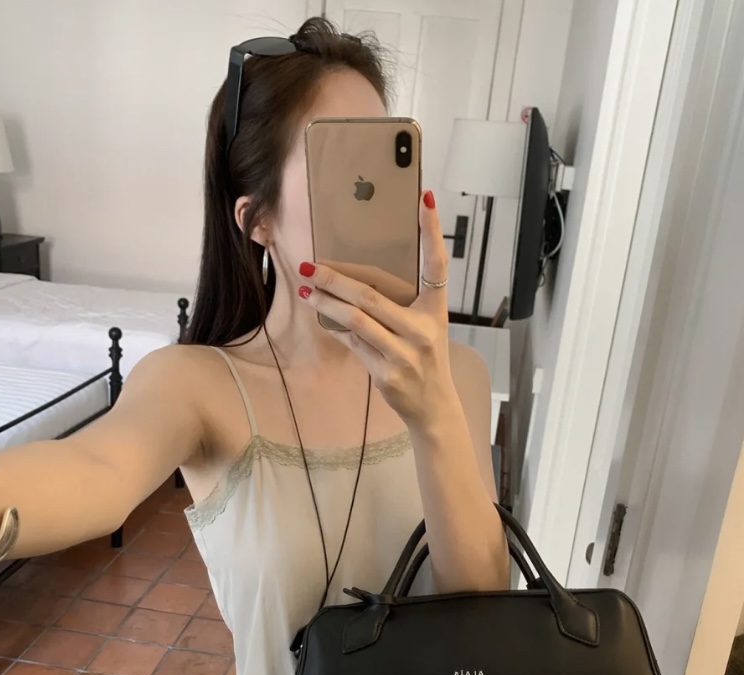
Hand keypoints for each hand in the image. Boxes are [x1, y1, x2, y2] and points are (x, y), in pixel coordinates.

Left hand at [297, 190, 456, 429]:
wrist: (434, 407)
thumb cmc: (425, 359)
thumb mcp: (424, 328)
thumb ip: (400, 305)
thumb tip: (356, 280)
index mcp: (436, 311)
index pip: (436, 265)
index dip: (433, 231)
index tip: (426, 198)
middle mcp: (423, 329)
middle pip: (372, 296)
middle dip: (337, 278)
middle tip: (310, 264)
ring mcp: (404, 353)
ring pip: (356, 320)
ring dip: (326, 303)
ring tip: (306, 289)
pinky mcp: (387, 373)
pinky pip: (353, 344)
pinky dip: (335, 328)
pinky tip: (321, 315)